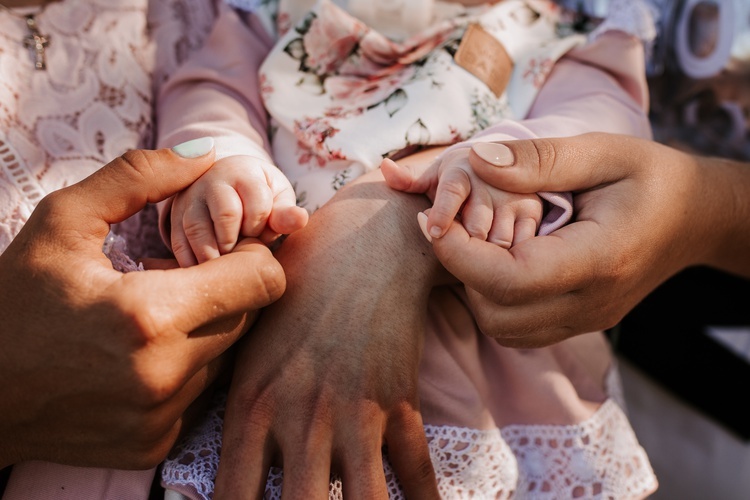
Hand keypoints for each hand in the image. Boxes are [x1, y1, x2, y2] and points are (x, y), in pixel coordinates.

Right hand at [0, 144, 285, 468]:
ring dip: (203, 328)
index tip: (221, 247)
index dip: (250, 254)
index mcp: (149, 316)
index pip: (263, 279)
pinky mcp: (154, 445)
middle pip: (249, 316)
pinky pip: (199, 392)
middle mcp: (165, 376)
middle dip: (225, 288)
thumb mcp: (64, 221)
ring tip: (148, 317)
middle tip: (172, 278)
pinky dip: (182, 367)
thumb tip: (209, 155)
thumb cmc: (12, 302)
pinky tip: (137, 355)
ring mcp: (161, 418)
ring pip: (226, 354)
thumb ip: (139, 177)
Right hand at [168, 155, 308, 266]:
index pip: (256, 201)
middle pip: (226, 215)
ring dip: (215, 256)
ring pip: (197, 230)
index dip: (261, 225)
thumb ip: (285, 212)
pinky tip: (206, 277)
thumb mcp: (276, 198)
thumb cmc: (257, 196)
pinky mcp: (174, 219)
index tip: (259, 235)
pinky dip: (193, 264)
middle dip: (239, 242)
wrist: (222, 182)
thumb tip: (301, 219)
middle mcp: (211, 182)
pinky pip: (179, 244)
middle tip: (242, 256)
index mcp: (243, 173)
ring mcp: (189, 200)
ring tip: (226, 270)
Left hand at [214, 169, 441, 498]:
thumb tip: (213, 443)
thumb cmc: (297, 284)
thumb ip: (233, 392)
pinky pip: (415, 471)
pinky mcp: (398, 403)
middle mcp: (301, 418)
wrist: (364, 245)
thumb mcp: (249, 335)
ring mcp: (354, 413)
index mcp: (252, 403)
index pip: (230, 496)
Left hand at [382, 147, 541, 247]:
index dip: (442, 211)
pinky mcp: (533, 211)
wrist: (506, 166)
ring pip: (498, 242)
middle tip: (456, 252)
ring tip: (477, 261)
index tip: (433, 231)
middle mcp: (491, 181)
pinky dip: (509, 258)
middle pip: (475, 228)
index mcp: (461, 171)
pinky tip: (498, 262)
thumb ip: (410, 180)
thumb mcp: (435, 175)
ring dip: (487, 256)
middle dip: (465, 245)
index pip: (451, 191)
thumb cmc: (459, 179)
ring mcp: (515, 197)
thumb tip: (385, 168)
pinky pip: (520, 247)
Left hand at [427, 133, 749, 346]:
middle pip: (496, 313)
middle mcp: (591, 303)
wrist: (696, 219)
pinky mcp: (579, 324)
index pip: (509, 280)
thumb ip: (539, 159)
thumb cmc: (651, 177)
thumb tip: (475, 162)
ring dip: (476, 288)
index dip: (458, 253)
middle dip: (463, 270)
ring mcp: (586, 321)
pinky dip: (496, 301)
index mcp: (598, 259)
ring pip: (502, 329)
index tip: (432, 218)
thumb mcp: (603, 151)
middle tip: (457, 226)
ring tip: (481, 242)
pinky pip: (519, 329)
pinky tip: (503, 261)